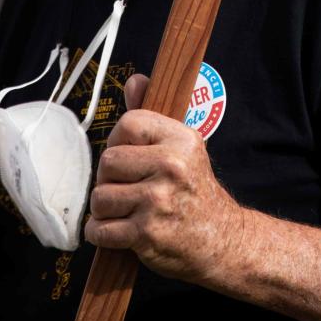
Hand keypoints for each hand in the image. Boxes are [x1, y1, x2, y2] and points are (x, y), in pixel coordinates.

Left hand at [85, 72, 241, 284]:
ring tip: (121, 209)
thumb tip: (134, 81)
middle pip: (108, 162)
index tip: (127, 157)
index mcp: (181, 140)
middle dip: (108, 178)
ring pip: (100, 197)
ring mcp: (158, 201)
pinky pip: (100, 229)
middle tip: (124, 187)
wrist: (221, 239)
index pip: (128, 124)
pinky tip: (115, 230)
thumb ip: (152, 116)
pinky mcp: (147, 233)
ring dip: (103, 208)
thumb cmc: (195, 190)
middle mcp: (172, 166)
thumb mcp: (184, 147)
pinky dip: (100, 233)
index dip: (119, 141)